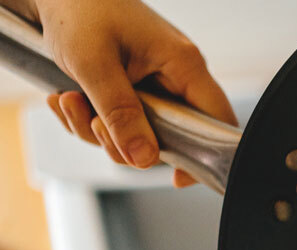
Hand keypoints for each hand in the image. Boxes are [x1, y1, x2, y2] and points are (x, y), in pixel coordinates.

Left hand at [30, 0, 236, 186]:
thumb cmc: (77, 7)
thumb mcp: (94, 65)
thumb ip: (120, 114)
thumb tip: (143, 159)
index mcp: (184, 64)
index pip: (217, 122)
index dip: (206, 156)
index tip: (177, 177)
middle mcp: (176, 77)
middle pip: (172, 137)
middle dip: (126, 141)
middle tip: (94, 124)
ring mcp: (155, 84)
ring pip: (140, 134)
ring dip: (98, 130)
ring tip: (70, 101)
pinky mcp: (133, 88)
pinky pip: (119, 123)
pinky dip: (89, 119)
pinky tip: (69, 98)